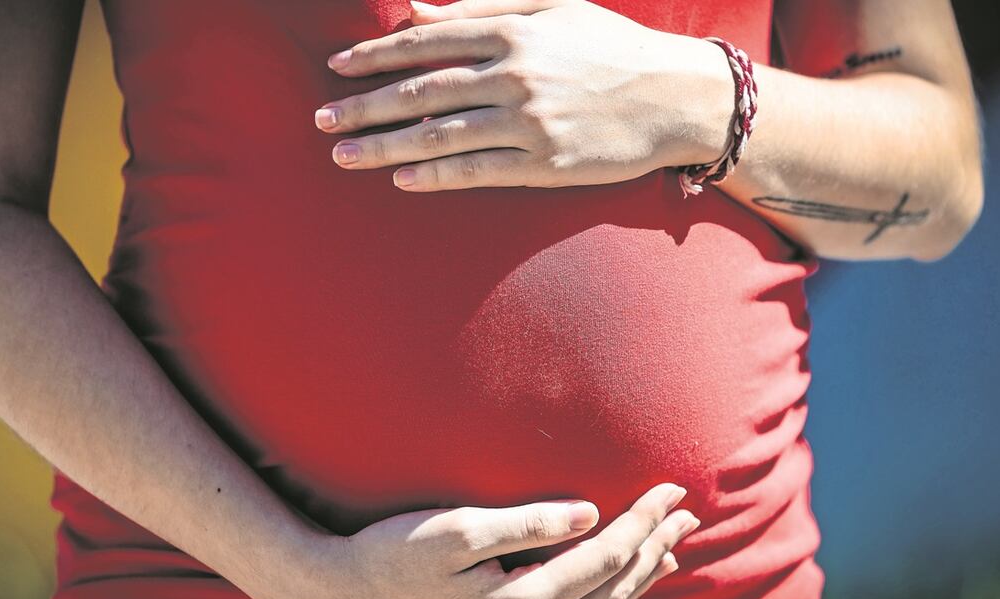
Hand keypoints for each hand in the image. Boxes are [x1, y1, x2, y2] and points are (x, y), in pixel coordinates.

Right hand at [284, 483, 697, 598]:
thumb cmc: (392, 556)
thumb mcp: (456, 530)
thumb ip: (527, 524)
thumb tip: (589, 513)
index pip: (605, 556)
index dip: (643, 520)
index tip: (671, 490)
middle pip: (613, 589)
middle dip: (654, 548)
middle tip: (688, 515)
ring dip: (638, 581)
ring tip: (670, 553)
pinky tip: (615, 590)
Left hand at [315, 0, 733, 191]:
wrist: (678, 98)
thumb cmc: (613, 48)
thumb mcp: (554, 9)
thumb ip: (485, 8)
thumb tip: (418, 9)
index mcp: (514, 32)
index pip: (426, 42)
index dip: (375, 55)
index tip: (336, 68)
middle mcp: (515, 76)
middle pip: (421, 91)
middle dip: (364, 106)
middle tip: (321, 119)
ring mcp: (530, 123)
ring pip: (440, 135)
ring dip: (385, 146)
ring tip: (343, 155)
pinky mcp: (545, 164)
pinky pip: (478, 171)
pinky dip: (436, 176)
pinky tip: (402, 179)